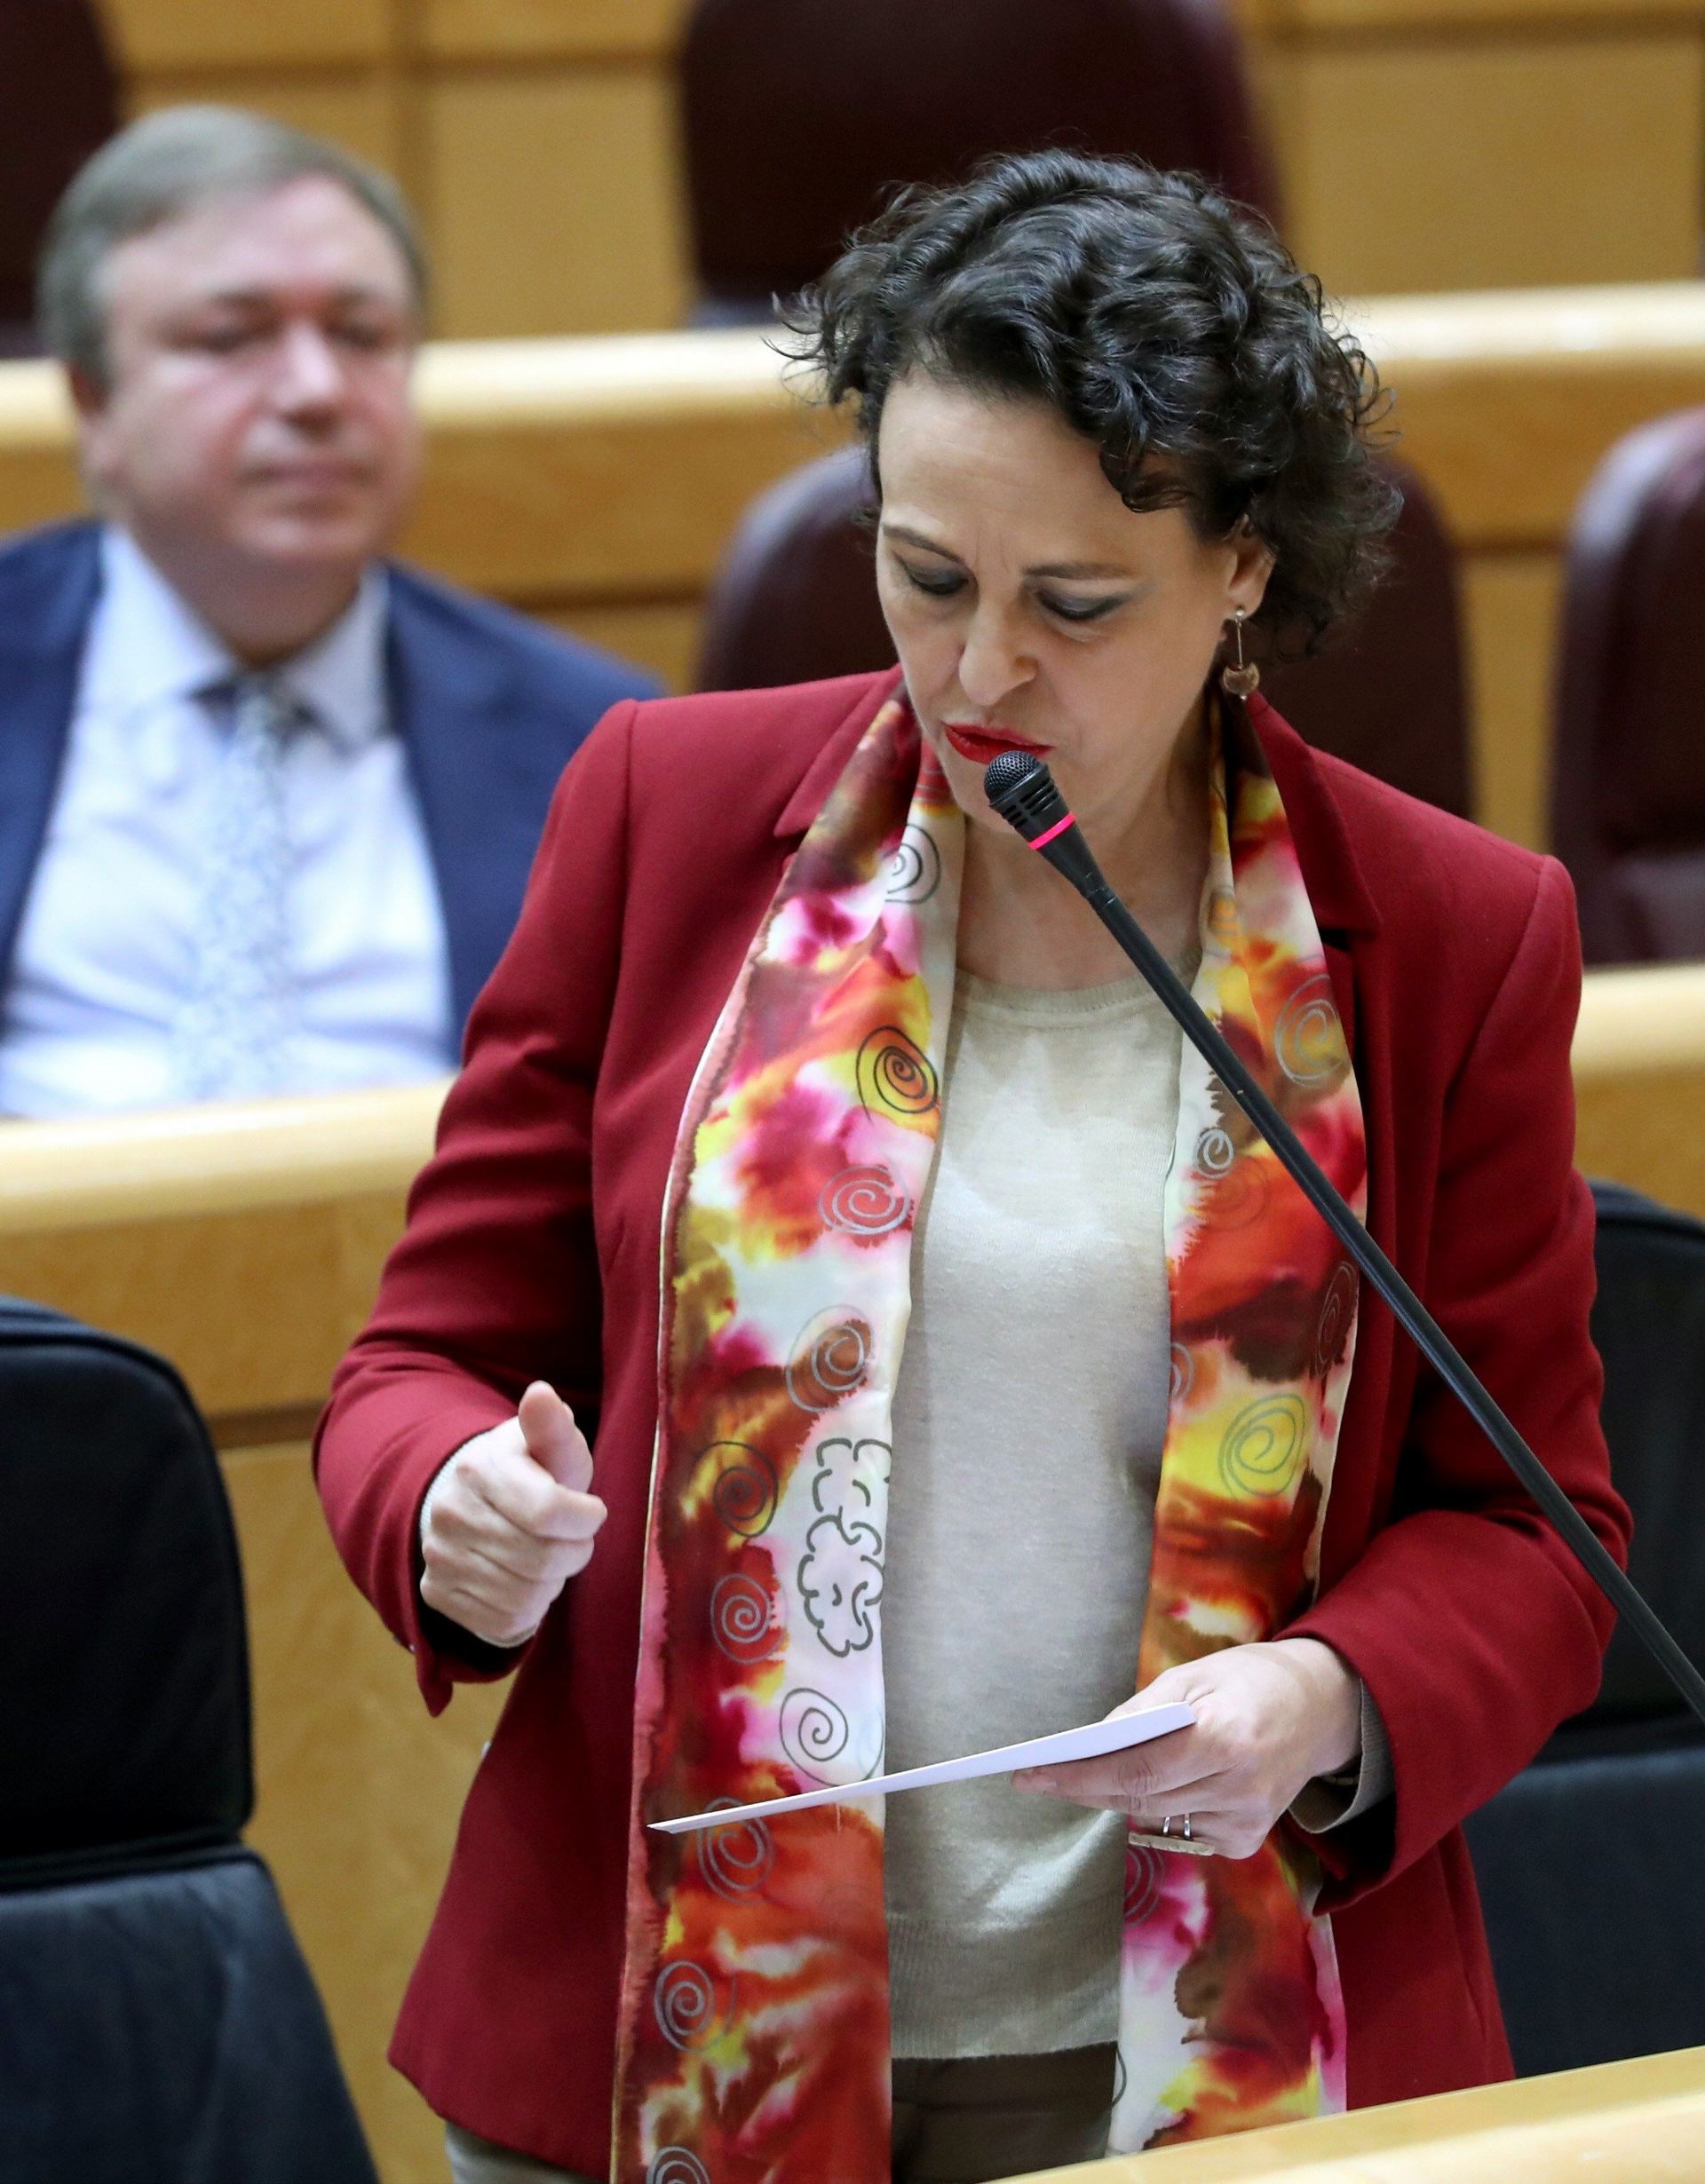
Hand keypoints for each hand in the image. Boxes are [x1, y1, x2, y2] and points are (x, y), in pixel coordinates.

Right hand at [419, 1381, 605, 1647]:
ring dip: (553, 1581)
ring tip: (548, 1555)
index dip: (585, 1518)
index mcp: (478, 1469)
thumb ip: (552, 1425)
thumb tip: (542, 1393)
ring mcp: (439, 1558)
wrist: (464, 1500)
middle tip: (572, 1537)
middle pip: (541, 1559)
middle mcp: (450, 1514)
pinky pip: (505, 1622)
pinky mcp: (438, 1595)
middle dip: (574, 1551)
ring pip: (526, 1595)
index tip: (591, 1511)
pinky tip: (526, 1579)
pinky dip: (529, 1608)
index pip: (548, 1512)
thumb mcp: (546, 1444)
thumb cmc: (526, 1471)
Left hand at [1013, 1638, 1361, 1859]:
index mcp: (1227, 1739)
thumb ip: (1143, 1712)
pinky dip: (1156, 1806)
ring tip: (1073, 1775)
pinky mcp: (1247, 1841)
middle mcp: (1239, 1790)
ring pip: (1154, 1817)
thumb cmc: (1250, 1680)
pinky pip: (1180, 1828)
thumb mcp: (1195, 1675)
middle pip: (1138, 1799)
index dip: (1078, 1775)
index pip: (1136, 1770)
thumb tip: (1092, 1742)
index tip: (1029, 1774)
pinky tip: (1149, 1784)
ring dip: (1113, 1796)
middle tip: (1035, 1776)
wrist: (1321, 1708)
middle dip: (1082, 1786)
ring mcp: (1246, 1823)